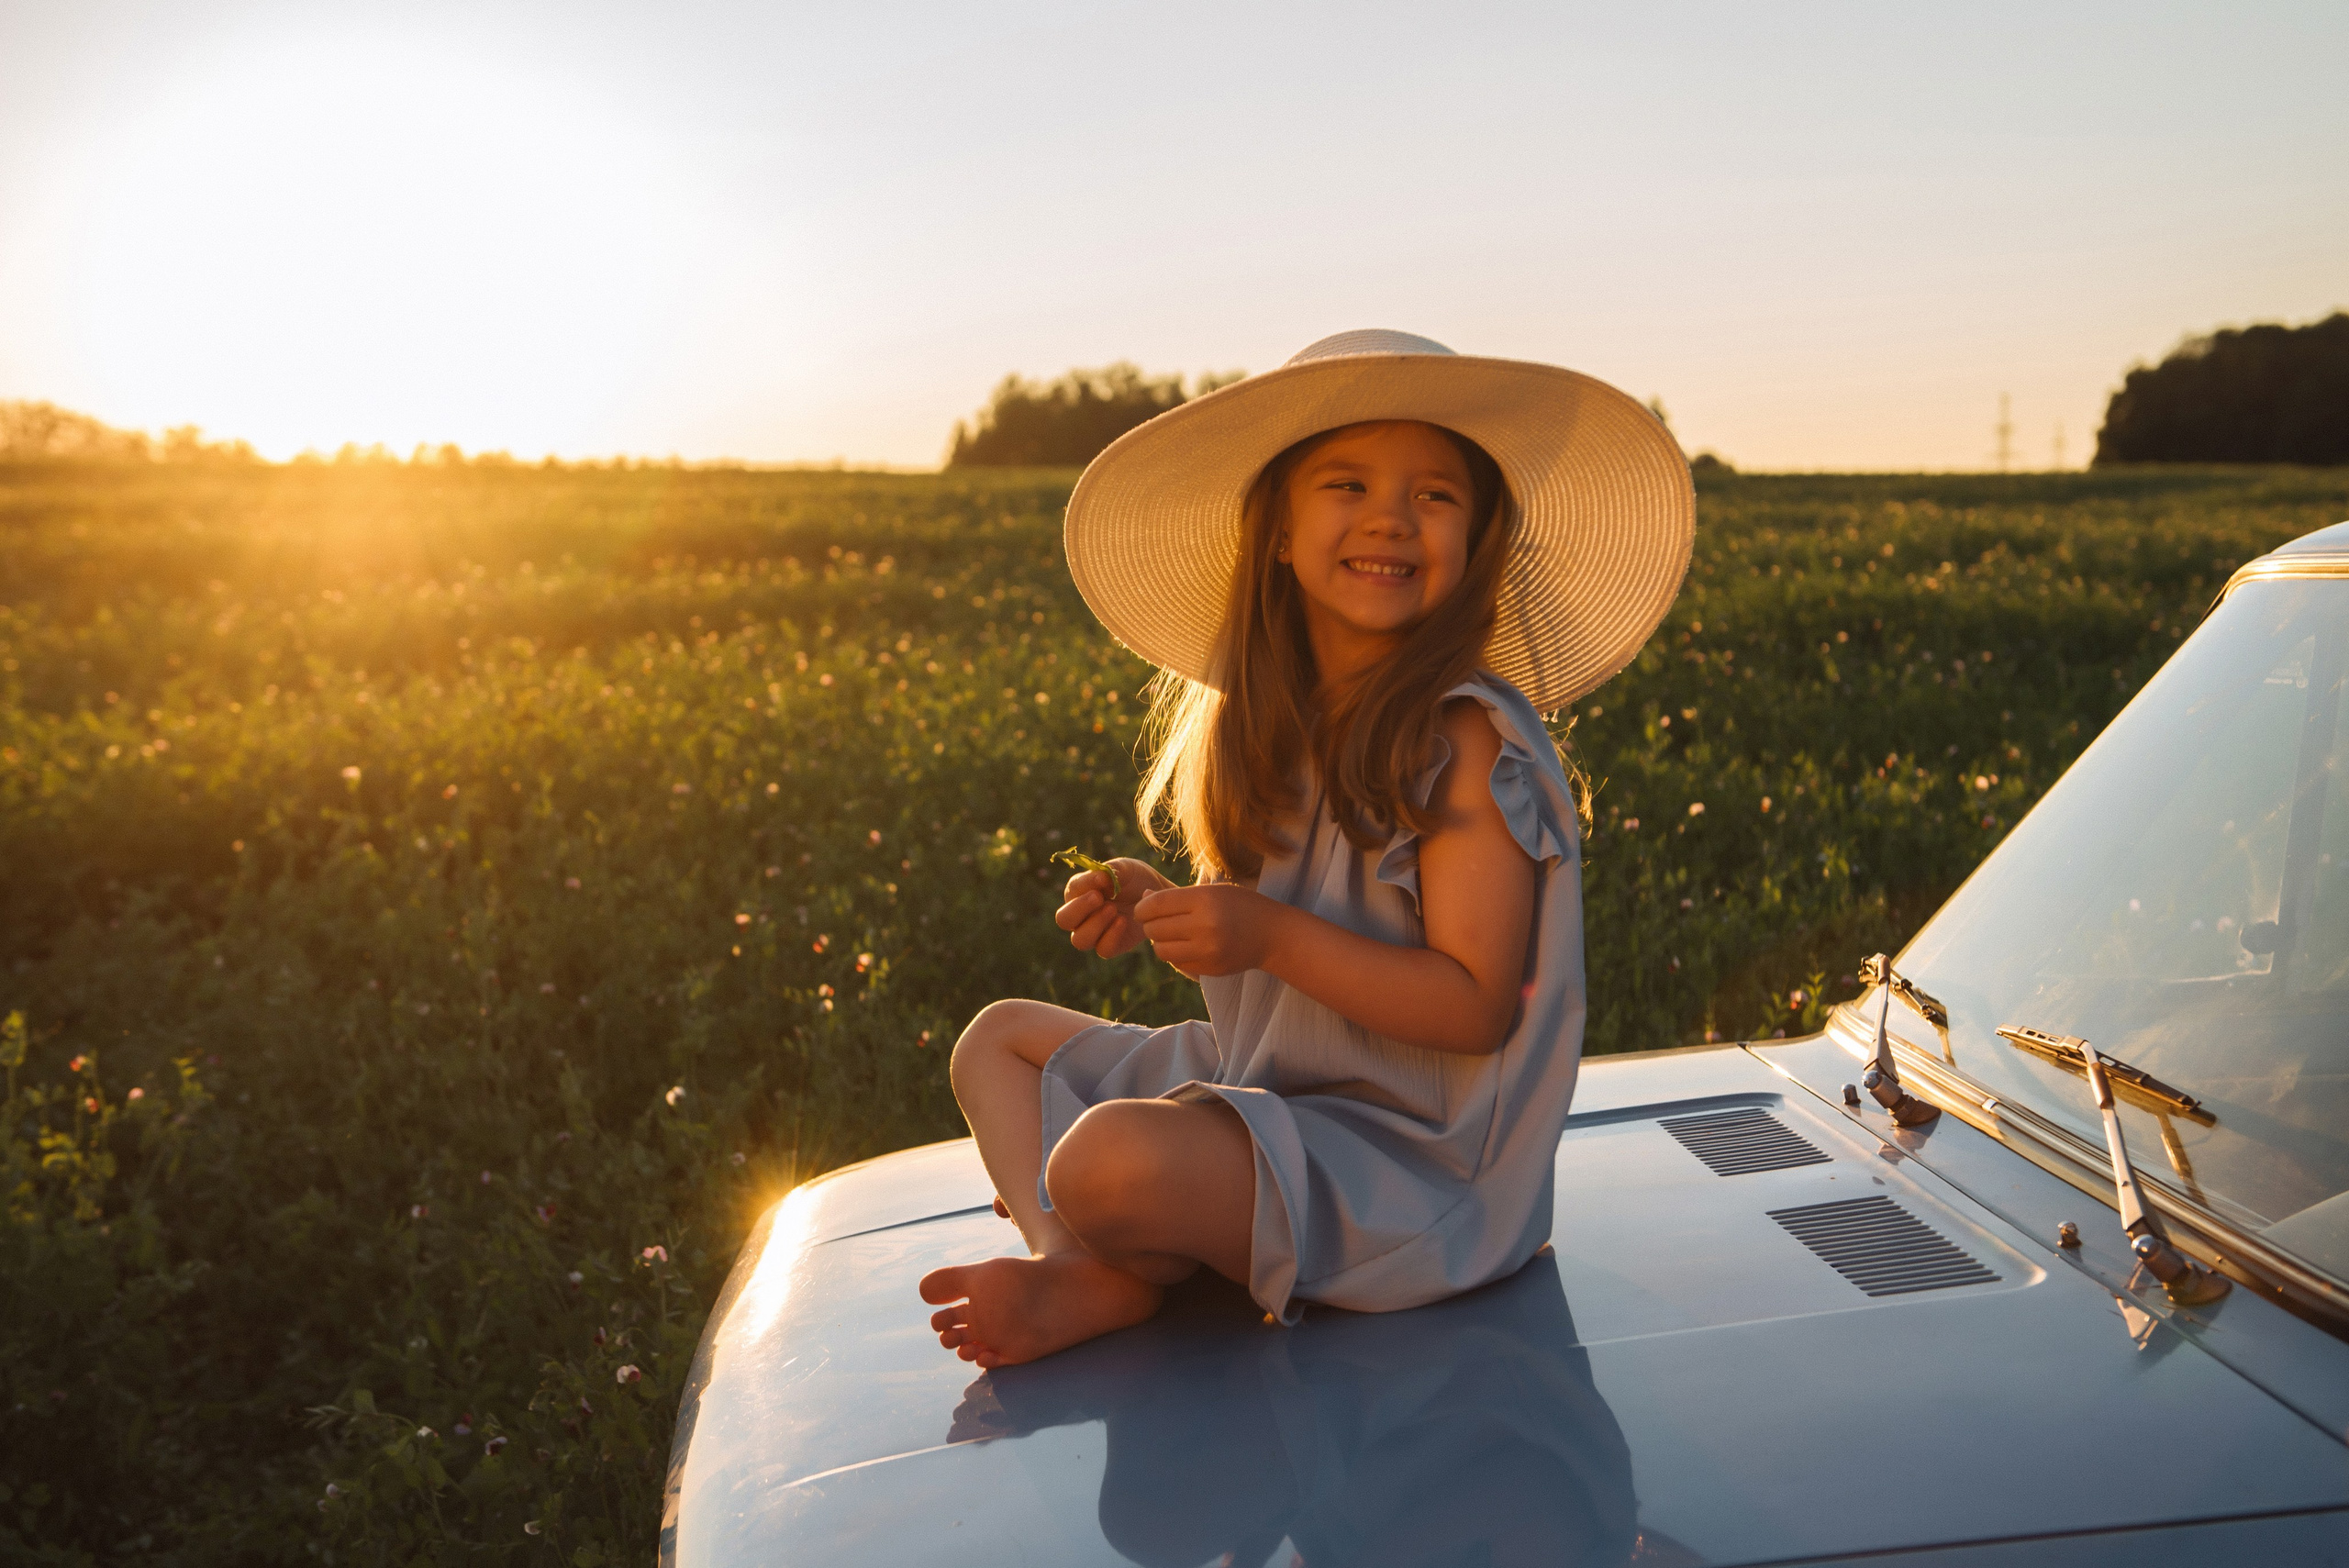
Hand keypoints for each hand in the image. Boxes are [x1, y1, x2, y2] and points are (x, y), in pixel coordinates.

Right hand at [1054, 858, 1165, 958]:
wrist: (1159, 897)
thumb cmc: (1137, 879)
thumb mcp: (1127, 869)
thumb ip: (1111, 870)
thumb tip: (1101, 877)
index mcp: (1080, 893)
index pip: (1071, 891)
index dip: (1084, 884)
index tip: (1103, 878)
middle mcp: (1082, 916)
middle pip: (1063, 919)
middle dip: (1079, 908)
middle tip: (1098, 897)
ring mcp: (1095, 933)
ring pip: (1080, 939)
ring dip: (1095, 924)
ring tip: (1113, 910)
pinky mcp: (1111, 945)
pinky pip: (1103, 949)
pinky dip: (1111, 936)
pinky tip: (1123, 921)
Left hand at [1134, 883, 1282, 978]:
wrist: (1273, 935)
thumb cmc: (1240, 906)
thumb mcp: (1212, 892)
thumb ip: (1177, 896)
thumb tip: (1144, 897)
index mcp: (1205, 900)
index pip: (1156, 904)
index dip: (1143, 907)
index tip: (1143, 909)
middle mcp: (1205, 926)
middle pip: (1155, 928)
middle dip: (1151, 924)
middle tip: (1160, 921)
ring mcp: (1207, 950)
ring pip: (1161, 950)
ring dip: (1160, 942)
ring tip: (1171, 934)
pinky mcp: (1209, 968)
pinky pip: (1176, 963)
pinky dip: (1175, 954)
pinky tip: (1186, 945)